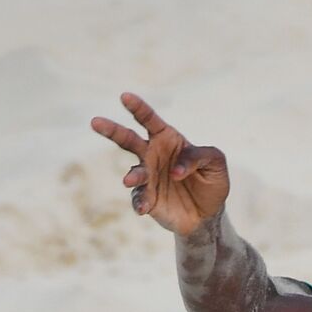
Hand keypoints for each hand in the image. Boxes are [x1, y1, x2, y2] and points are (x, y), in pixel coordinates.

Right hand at [91, 92, 228, 235]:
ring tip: (130, 180)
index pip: (150, 120)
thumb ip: (201, 156)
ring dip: (133, 175)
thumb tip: (176, 169)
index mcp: (168, 139)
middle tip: (96, 121)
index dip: (138, 108)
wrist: (208, 214)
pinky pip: (138, 198)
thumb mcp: (216, 163)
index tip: (125, 96)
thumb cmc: (211, 182)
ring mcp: (147, 176)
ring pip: (133, 172)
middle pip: (128, 139)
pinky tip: (143, 208)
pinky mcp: (146, 197)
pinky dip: (140, 202)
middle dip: (112, 130)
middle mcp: (152, 154)